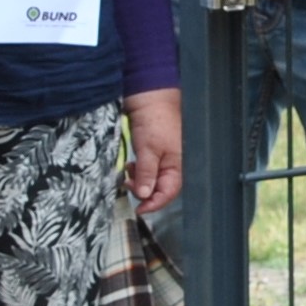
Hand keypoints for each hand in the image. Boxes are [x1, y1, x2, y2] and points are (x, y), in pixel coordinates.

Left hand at [124, 86, 181, 214]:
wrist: (150, 97)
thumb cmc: (154, 121)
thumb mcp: (147, 150)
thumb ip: (147, 174)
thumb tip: (145, 196)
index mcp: (177, 166)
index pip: (168, 194)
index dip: (154, 204)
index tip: (138, 209)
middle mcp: (173, 165)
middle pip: (160, 189)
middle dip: (144, 190)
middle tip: (128, 183)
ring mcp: (165, 158)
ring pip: (153, 179)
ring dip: (139, 180)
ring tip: (128, 171)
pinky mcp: (156, 152)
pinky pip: (149, 169)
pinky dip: (139, 170)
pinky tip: (131, 164)